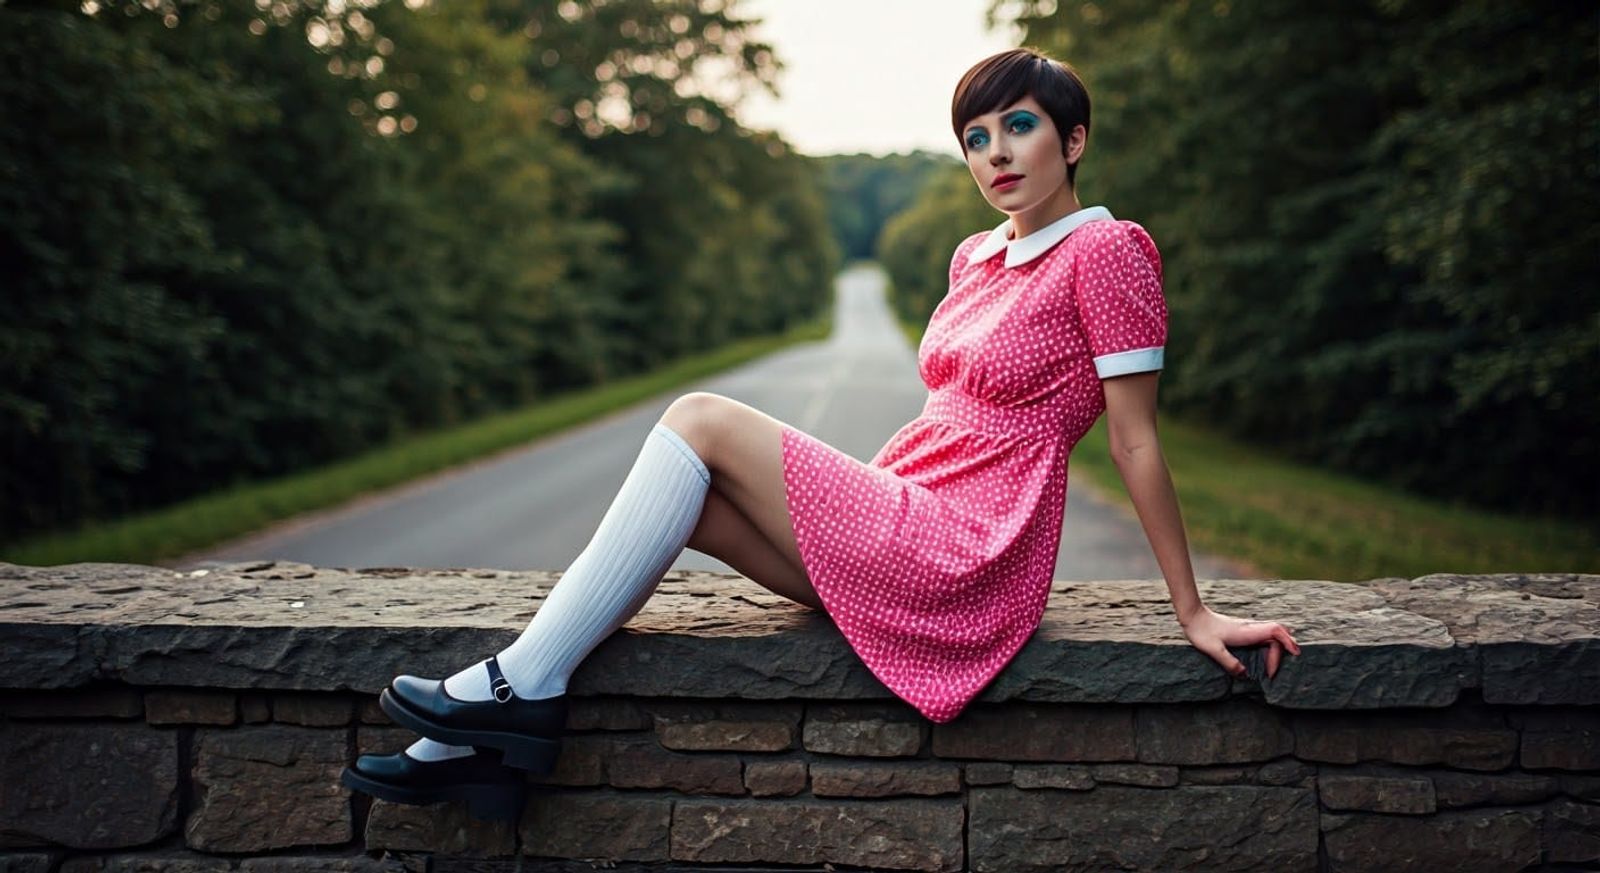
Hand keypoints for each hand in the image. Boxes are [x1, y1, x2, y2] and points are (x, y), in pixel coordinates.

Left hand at [1181, 605, 1300, 678]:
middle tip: (1272, 672)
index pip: (1276, 631)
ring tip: (1271, 668)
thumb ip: (1228, 662)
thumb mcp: (1212, 650)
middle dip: (1284, 650)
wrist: (1193, 617)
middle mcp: (1251, 628)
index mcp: (1247, 631)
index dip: (1287, 641)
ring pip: (1272, 634)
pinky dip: (1270, 646)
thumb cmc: (1201, 632)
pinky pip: (1264, 636)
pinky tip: (1263, 657)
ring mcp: (1248, 628)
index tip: (1294, 654)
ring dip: (1277, 648)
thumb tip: (1245, 675)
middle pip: (1278, 634)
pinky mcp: (1243, 630)